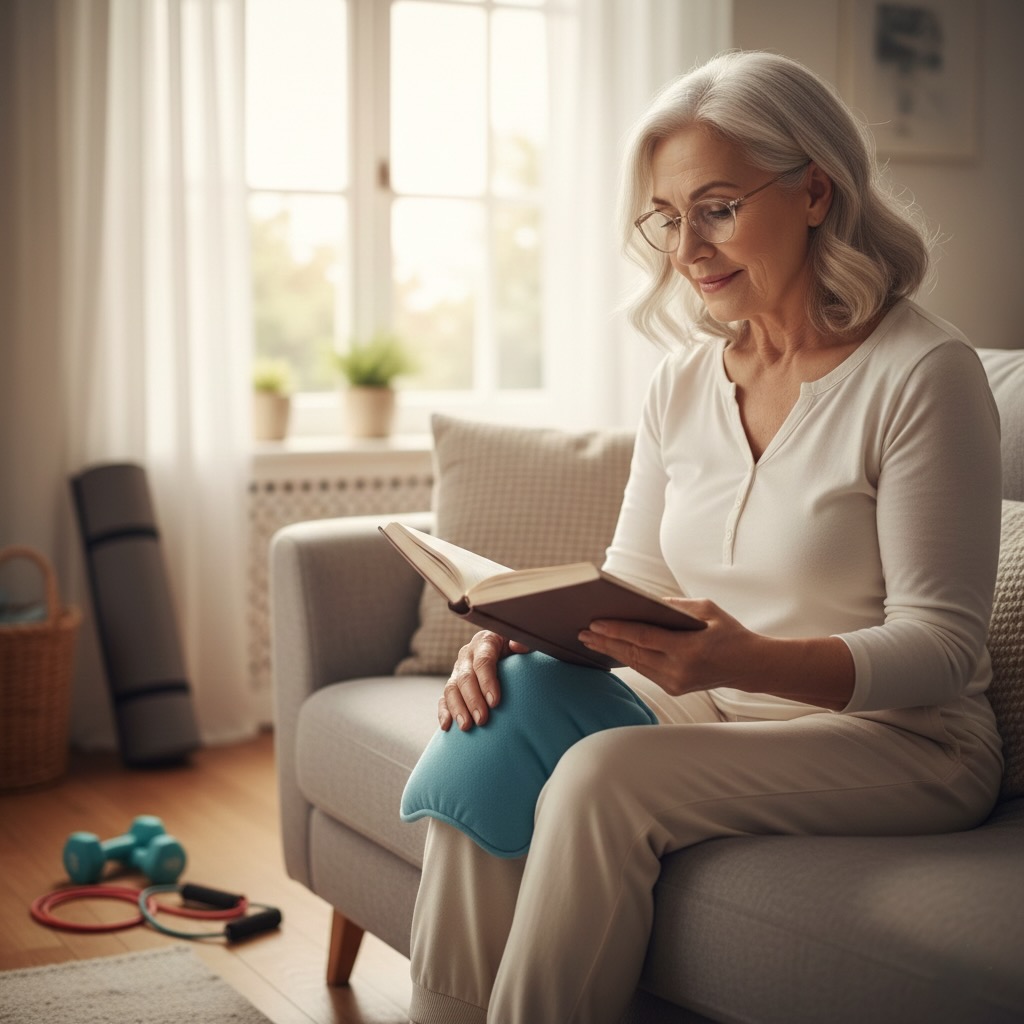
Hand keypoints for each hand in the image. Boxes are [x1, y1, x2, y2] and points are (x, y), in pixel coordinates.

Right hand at [440, 630, 530, 731]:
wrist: (507, 654)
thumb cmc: (517, 652)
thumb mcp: (523, 644)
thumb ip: (523, 643)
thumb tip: (517, 646)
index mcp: (485, 642)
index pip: (483, 661)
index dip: (487, 682)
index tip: (495, 702)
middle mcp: (468, 655)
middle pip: (466, 677)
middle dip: (473, 700)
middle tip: (482, 720)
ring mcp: (458, 670)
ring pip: (451, 688)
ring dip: (457, 708)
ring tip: (466, 727)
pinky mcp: (453, 685)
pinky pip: (444, 698)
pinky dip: (444, 712)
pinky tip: (447, 726)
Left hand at [578, 598, 749, 696]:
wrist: (748, 666)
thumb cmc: (729, 632)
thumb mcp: (707, 610)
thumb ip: (675, 606)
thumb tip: (643, 601)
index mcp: (689, 649)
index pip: (644, 638)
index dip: (616, 631)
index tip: (594, 624)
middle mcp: (679, 670)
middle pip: (633, 654)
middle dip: (605, 642)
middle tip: (581, 632)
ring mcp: (675, 683)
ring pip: (636, 664)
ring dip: (611, 652)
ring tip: (590, 640)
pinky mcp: (673, 689)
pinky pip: (645, 671)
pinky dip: (627, 658)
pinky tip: (612, 649)